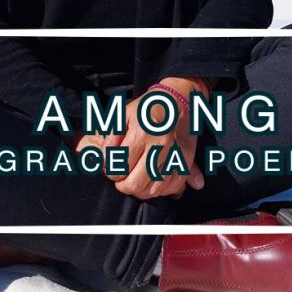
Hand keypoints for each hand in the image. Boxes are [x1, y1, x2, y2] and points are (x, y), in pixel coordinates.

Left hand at [108, 77, 209, 199]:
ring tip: (136, 180)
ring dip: (141, 191)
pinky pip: (174, 187)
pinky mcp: (186, 161)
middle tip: (122, 179)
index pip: (119, 169)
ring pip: (154, 191)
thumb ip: (110, 139)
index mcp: (141, 134)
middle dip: (124, 186)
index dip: (111, 174)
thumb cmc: (147, 108)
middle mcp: (159, 147)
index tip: (112, 169)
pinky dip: (163, 191)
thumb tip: (105, 163)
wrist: (178, 100)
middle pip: (136, 184)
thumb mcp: (122, 115)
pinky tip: (154, 183)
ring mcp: (174, 156)